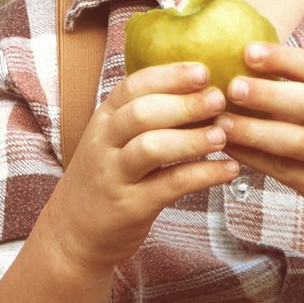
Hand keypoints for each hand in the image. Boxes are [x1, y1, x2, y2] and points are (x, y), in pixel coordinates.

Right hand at [43, 60, 241, 274]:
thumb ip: (146, 115)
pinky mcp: (130, 206)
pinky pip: (170, 185)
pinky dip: (203, 175)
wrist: (74, 232)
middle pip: (142, 114)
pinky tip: (229, 170)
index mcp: (104, 119)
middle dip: (184, 104)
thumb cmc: (107, 177)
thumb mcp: (114, 139)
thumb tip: (201, 89)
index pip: (134, 87)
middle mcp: (105, 143)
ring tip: (223, 136)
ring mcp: (115, 175)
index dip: (169, 76)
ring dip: (192, 139)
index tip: (203, 71)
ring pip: (151, 148)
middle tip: (220, 100)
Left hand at [217, 42, 303, 245]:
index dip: (285, 59)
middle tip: (232, 86)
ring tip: (221, 122)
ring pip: (297, 141)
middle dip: (270, 94)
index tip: (249, 50)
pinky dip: (255, 158)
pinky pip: (286, 170)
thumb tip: (256, 68)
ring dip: (256, 131)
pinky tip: (231, 149)